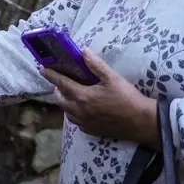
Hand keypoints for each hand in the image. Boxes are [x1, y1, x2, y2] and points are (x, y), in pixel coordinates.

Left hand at [42, 53, 159, 147]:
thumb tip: (83, 52)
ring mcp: (84, 123)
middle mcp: (79, 111)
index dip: (50, 75)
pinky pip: (76, 121)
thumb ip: (95, 65)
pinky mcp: (91, 131)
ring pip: (66, 111)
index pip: (60, 83)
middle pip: (60, 99)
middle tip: (62, 82)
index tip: (42, 69)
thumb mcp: (112, 78)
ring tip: (72, 94)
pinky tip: (83, 108)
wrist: (142, 122)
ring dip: (66, 102)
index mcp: (82, 96)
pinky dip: (75, 113)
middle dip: (57, 89)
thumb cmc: (128, 98)